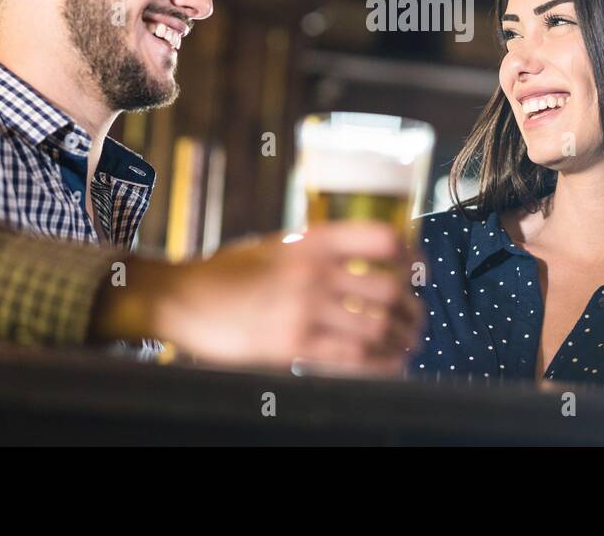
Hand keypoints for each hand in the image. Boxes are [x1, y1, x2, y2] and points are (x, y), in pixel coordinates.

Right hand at [97, 223, 423, 374]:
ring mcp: (304, 308)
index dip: (412, 255)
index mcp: (313, 240)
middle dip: (412, 308)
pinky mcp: (293, 345)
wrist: (183, 297)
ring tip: (407, 344)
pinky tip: (388, 365)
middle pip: (389, 288)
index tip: (419, 269)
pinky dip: (381, 364)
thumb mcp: (278, 246)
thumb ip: (319, 252)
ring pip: (377, 326)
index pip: (383, 239)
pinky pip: (353, 357)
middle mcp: (314, 270)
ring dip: (402, 338)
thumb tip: (367, 265)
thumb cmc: (230, 272)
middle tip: (416, 318)